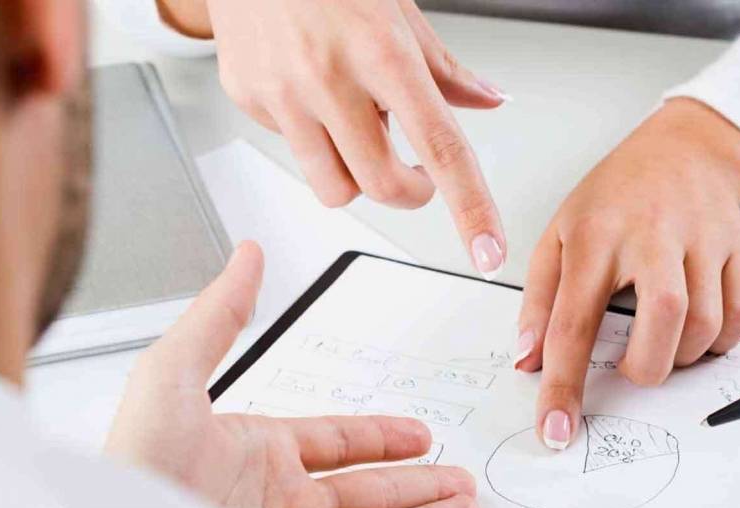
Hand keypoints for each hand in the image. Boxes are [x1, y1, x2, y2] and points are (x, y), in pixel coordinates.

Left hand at [105, 242, 479, 507]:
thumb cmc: (135, 468)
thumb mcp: (172, 376)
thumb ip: (219, 317)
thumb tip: (247, 256)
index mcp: (257, 453)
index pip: (338, 443)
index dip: (382, 437)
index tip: (419, 435)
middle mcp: (279, 503)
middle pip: (370, 491)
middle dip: (420, 485)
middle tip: (460, 481)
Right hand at [156, 0, 508, 277]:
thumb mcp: (399, 10)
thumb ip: (444, 68)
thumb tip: (490, 101)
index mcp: (383, 52)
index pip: (440, 147)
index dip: (470, 207)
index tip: (487, 252)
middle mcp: (330, 76)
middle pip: (383, 185)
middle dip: (409, 192)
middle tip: (414, 172)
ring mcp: (283, 92)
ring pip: (335, 188)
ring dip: (357, 175)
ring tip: (356, 126)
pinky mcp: (249, 99)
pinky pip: (296, 153)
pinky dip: (314, 139)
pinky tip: (312, 96)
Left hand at [516, 98, 739, 448]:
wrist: (682, 149)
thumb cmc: (614, 198)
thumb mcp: (559, 236)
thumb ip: (540, 302)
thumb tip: (528, 362)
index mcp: (595, 235)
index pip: (574, 324)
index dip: (563, 387)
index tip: (556, 432)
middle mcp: (652, 233)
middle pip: (662, 318)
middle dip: (646, 366)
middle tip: (632, 366)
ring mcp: (703, 238)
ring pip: (706, 324)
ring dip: (681, 356)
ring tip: (661, 342)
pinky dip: (718, 340)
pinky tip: (695, 329)